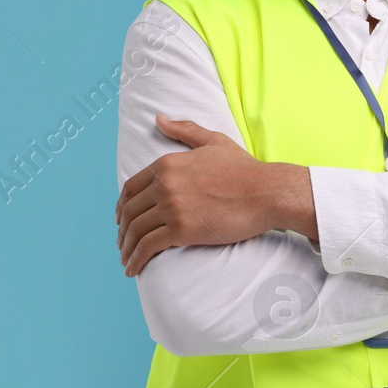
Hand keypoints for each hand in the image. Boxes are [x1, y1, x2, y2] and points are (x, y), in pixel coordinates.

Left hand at [116, 113, 275, 276]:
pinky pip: (148, 246)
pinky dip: (135, 259)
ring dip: (126, 248)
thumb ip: (184, 130)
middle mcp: (164, 183)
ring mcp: (171, 207)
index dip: (122, 206)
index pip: (130, 188)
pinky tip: (133, 269)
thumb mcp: (212, 141)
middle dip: (122, 230)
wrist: (267, 192)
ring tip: (126, 260)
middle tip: (123, 243)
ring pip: (135, 230)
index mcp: (167, 163)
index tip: (121, 219)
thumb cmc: (244, 169)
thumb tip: (159, 119)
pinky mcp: (181, 230)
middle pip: (129, 211)